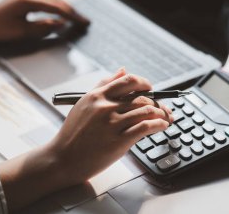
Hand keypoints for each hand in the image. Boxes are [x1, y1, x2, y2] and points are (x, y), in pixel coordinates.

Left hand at [0, 0, 89, 40]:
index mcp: (28, 0)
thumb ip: (44, 27)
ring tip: (74, 17)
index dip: (72, 16)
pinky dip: (55, 6)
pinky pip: (44, 0)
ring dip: (64, 6)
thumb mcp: (24, 31)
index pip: (56, 7)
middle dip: (71, 10)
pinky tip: (59, 13)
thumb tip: (61, 24)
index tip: (83, 22)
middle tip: (83, 20)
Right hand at [50, 68, 173, 184]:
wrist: (63, 159)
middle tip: (163, 108)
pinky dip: (159, 124)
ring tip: (165, 117)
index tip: (150, 87)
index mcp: (98, 96)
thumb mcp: (84, 103)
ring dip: (162, 113)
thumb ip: (104, 85)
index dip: (144, 82)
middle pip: (141, 98)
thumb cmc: (73, 133)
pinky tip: (162, 125)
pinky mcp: (119, 140)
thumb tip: (122, 70)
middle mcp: (106, 107)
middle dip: (157, 102)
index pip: (128, 81)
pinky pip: (146, 127)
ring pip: (147, 111)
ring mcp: (113, 123)